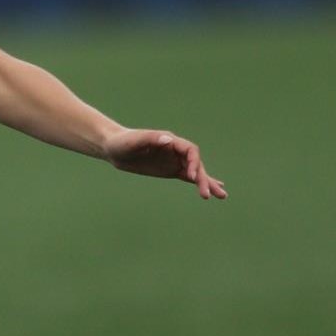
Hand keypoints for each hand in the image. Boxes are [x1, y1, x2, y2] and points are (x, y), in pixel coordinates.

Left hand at [102, 128, 226, 199]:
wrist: (113, 148)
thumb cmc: (123, 142)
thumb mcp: (135, 141)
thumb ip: (152, 139)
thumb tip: (169, 140)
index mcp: (170, 141)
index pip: (190, 150)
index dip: (194, 162)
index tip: (192, 176)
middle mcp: (175, 150)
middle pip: (196, 164)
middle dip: (203, 178)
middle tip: (208, 194)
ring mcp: (174, 160)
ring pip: (195, 172)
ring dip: (208, 183)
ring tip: (222, 196)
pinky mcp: (171, 170)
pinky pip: (189, 177)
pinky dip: (200, 183)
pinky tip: (212, 190)